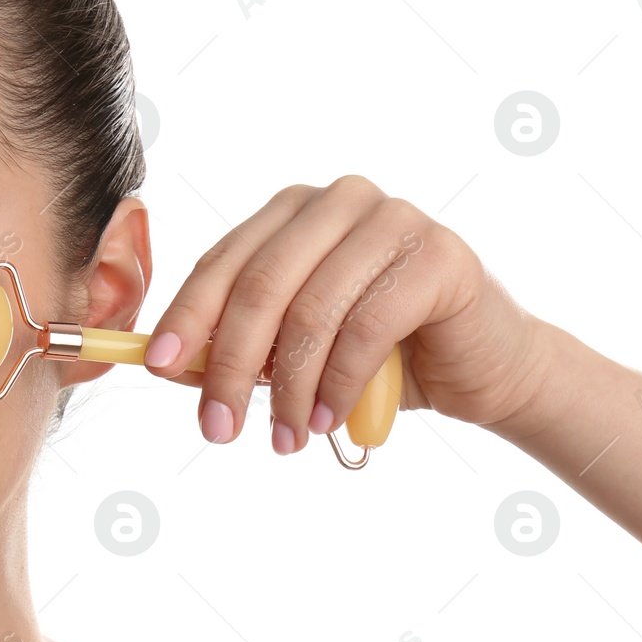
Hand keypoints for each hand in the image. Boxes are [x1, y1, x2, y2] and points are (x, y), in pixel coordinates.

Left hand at [143, 175, 553, 452]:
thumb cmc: (379, 356)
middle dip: (230, 366)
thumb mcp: (294, 352)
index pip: (223, 262)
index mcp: (293, 212)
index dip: (186, 317)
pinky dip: (339, 384)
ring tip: (285, 438)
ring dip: (290, 390)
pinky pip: (365, 327)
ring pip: (310, 311)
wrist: (482, 368)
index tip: (159, 369)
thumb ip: (236, 347)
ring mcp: (392, 219)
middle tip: (218, 428)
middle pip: (260, 286)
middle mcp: (338, 202)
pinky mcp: (438, 254)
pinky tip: (332, 420)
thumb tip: (169, 363)